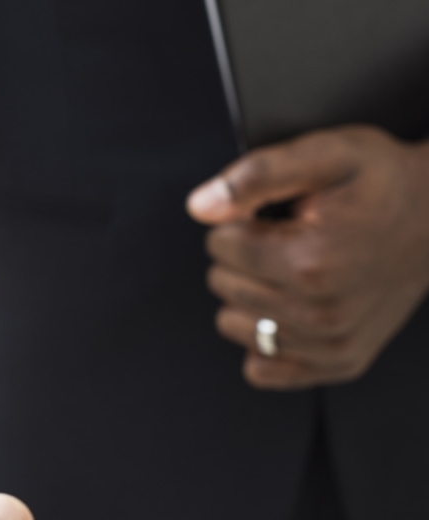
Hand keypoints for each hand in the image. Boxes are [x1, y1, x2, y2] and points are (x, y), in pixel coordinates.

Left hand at [187, 126, 428, 389]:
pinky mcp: (340, 363)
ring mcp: (332, 345)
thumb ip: (255, 176)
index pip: (219, 245)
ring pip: (233, 323)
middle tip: (289, 238)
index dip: (240, 221)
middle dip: (243, 257)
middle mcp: (321, 314)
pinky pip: (260, 368)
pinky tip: (292, 306)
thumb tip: (200, 207)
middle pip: (223, 284)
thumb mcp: (323, 153)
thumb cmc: (379, 181)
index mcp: (311, 263)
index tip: (277, 215)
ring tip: (295, 269)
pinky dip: (265, 338)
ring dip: (250, 296)